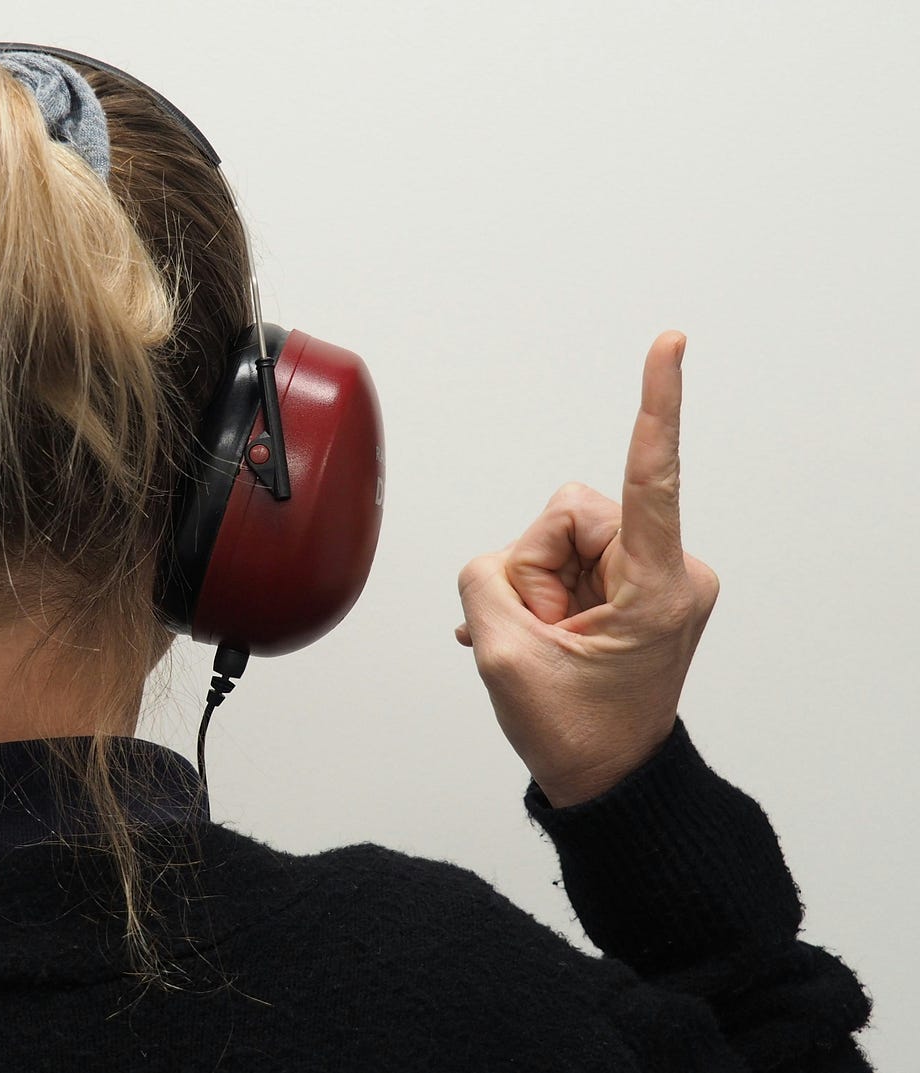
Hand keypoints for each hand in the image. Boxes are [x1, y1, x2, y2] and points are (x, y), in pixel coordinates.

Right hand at [454, 331, 719, 806]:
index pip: (653, 479)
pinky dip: (544, 590)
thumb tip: (504, 559)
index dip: (656, 407)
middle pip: (568, 513)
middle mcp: (670, 569)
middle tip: (540, 633)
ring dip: (537, 585)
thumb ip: (486, 579)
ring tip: (548, 641)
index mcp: (657, 588)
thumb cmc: (576, 733)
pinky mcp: (639, 582)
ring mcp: (656, 576)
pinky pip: (570, 554)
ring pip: (562, 534)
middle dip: (533, 568)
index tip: (670, 344)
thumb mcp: (505, 657)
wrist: (609, 781)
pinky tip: (543, 636)